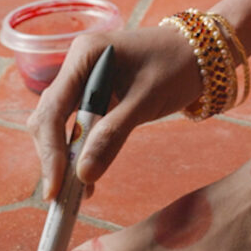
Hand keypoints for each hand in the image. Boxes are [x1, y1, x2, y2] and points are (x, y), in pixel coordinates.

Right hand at [28, 22, 202, 202]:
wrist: (201, 53)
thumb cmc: (177, 67)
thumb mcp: (146, 101)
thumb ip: (113, 135)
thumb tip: (83, 175)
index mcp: (84, 55)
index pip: (53, 109)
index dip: (50, 151)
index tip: (55, 188)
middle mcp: (77, 65)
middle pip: (49, 117)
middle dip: (54, 157)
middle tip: (61, 197)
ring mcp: (83, 78)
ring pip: (58, 124)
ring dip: (65, 158)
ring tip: (76, 192)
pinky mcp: (92, 93)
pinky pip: (77, 125)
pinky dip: (80, 150)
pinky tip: (87, 176)